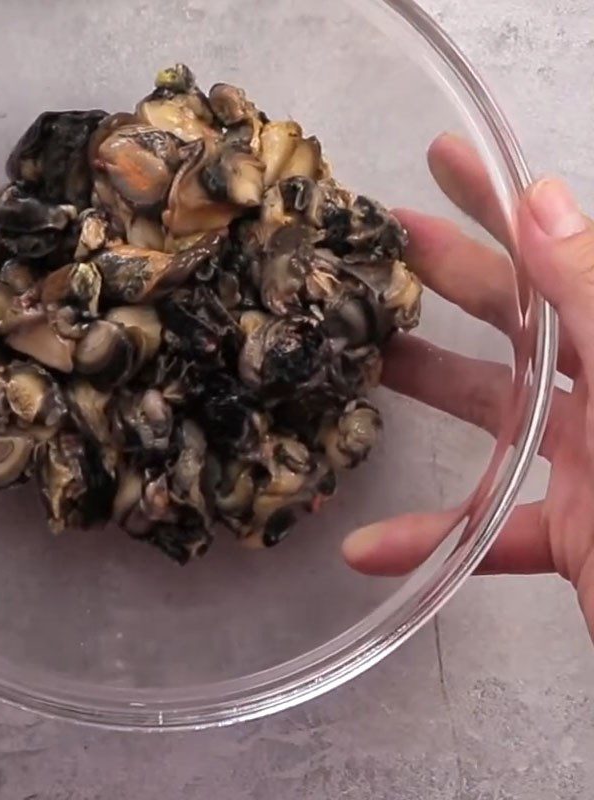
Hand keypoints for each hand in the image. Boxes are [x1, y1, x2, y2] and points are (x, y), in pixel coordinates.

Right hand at [342, 133, 593, 640]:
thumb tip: (541, 203)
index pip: (557, 254)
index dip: (501, 201)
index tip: (443, 158)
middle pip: (516, 322)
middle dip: (443, 278)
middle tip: (373, 245)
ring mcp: (587, 465)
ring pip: (492, 415)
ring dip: (423, 394)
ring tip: (354, 364)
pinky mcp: (568, 532)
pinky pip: (491, 526)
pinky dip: (434, 538)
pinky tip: (369, 549)